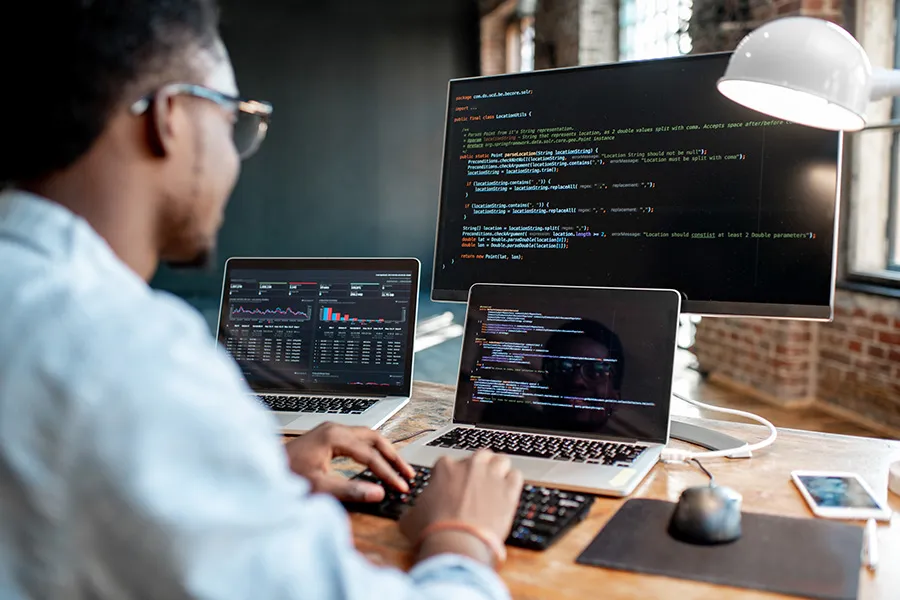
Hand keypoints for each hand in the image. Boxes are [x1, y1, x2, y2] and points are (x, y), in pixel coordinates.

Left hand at [285, 423, 414, 502]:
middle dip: (393, 457)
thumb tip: (378, 493)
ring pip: (367, 437)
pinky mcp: (326, 437)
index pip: (370, 455)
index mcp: (334, 437)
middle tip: (408, 474)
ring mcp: (330, 431)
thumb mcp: (319, 487)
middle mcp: (334, 429)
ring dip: (384, 452)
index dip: (388, 472)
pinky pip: (357, 440)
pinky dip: (371, 450)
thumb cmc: (285, 476)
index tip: (401, 486)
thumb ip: (350, 490)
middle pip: (374, 438)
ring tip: (398, 468)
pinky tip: (376, 462)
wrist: (262, 470)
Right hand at [399, 450, 522, 561]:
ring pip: (501, 460)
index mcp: (445, 467)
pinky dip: (512, 483)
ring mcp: (491, 475)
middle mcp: (470, 465)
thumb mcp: (411, 518)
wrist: (456, 543)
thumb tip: (411, 513)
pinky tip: (508, 493)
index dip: (453, 476)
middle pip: (479, 456)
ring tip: (495, 485)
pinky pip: (516, 476)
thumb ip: (414, 509)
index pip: (451, 463)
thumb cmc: (433, 530)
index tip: (454, 489)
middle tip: (477, 485)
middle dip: (479, 468)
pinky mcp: (509, 489)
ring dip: (498, 470)